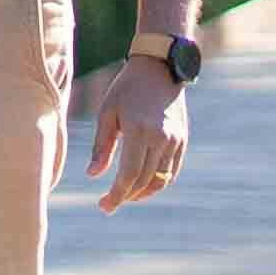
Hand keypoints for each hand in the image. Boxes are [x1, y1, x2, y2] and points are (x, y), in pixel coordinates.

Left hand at [73, 52, 190, 212]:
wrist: (159, 68)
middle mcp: (161, 138)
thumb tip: (93, 175)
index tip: (104, 206)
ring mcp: (174, 140)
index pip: (129, 175)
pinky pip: (171, 171)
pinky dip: (158, 183)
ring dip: (142, 193)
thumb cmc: (126, 88)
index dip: (116, 195)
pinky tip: (143, 185)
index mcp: (139, 130)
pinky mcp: (182, 140)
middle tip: (109, 203)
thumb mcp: (107, 112)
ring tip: (125, 196)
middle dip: (126, 197)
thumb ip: (101, 146)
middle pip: (144, 181)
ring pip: (160, 180)